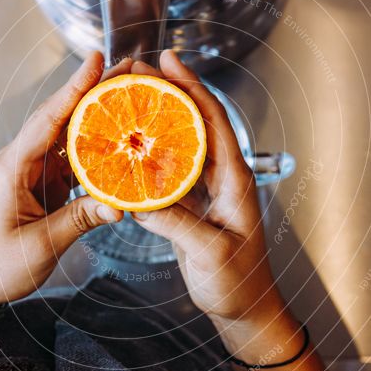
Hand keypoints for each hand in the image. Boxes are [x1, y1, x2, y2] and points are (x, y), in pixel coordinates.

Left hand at [0, 52, 126, 309]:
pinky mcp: (43, 186)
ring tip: (131, 98)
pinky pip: (72, 161)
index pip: (47, 120)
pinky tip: (121, 143)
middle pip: (61, 118)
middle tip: (127, 70)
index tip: (96, 60)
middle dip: (93, 92)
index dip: (73, 89)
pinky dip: (96, 151)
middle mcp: (23, 162)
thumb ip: (79, 220)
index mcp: (14, 168)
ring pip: (69, 137)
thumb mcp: (40, 245)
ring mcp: (33, 173)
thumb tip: (120, 206)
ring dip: (98, 119)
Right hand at [131, 50, 299, 361]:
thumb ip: (176, 225)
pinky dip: (147, 158)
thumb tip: (137, 201)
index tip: (169, 62)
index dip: (192, 87)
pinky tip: (126, 149)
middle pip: (194, 124)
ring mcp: (206, 191)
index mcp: (235, 179)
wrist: (244, 309)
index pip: (214, 121)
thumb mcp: (211, 253)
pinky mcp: (191, 207)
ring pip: (179, 145)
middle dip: (167, 94)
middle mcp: (221, 177)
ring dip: (155, 122)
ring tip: (127, 100)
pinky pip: (167, 173)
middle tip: (137, 73)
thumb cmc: (239, 284)